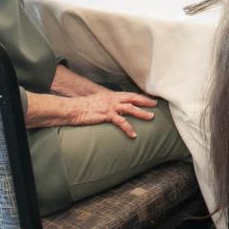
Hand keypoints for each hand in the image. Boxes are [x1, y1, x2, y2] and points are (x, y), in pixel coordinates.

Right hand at [27, 88, 157, 137]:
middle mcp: (112, 99)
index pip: (129, 94)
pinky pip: (121, 122)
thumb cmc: (83, 106)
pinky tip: (133, 134)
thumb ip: (106, 103)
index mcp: (111, 95)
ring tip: (151, 117)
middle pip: (133, 98)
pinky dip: (128, 128)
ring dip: (142, 113)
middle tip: (155, 104)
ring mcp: (110, 106)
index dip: (140, 96)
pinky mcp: (106, 115)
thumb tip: (113, 107)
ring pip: (130, 108)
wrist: (72, 109)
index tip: (150, 97)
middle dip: (145, 101)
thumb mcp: (97, 101)